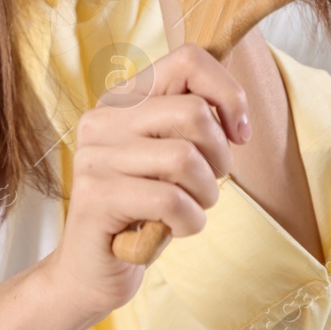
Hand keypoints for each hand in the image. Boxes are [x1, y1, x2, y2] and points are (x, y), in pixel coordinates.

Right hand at [40, 44, 251, 322]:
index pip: (187, 60)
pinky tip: (174, 230)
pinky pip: (171, 200)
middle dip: (220, 157)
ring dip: (206, 196)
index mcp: (121, 100)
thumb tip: (234, 112)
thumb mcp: (169, 157)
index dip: (228, 94)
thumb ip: (192, 123)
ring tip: (189, 210)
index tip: (238, 134)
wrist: (92, 270)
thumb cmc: (142, 211)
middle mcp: (101, 119)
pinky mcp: (96, 196)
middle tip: (207, 185)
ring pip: (186, 159)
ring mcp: (95, 157)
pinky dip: (190, 222)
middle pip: (194, 112)